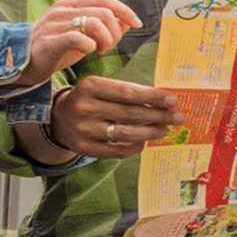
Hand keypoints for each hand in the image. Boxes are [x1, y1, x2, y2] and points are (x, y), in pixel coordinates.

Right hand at [21, 0, 139, 84]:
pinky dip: (90, 46)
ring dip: (106, 39)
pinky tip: (89, 52)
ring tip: (101, 50)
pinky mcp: (50, 41)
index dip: (124, 10)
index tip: (137, 23)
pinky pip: (78, 38)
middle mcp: (62, 10)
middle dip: (115, 31)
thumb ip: (101, 26)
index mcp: (70, 5)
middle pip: (104, 12)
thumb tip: (127, 21)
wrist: (20, 64)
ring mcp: (55, 24)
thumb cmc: (54, 49)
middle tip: (109, 46)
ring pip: (95, 23)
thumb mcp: (80, 35)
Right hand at [44, 76, 182, 159]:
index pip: (128, 92)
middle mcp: (85, 107)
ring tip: (164, 129)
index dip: (153, 97)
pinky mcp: (85, 148)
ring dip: (150, 131)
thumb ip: (126, 91)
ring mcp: (84, 129)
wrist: (59, 117)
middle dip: (158, 115)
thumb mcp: (100, 87)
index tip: (172, 100)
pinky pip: (117, 151)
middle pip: (130, 113)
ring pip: (126, 133)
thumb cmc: (89, 98)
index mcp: (90, 86)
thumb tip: (162, 100)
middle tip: (177, 117)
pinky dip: (135, 146)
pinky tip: (145, 141)